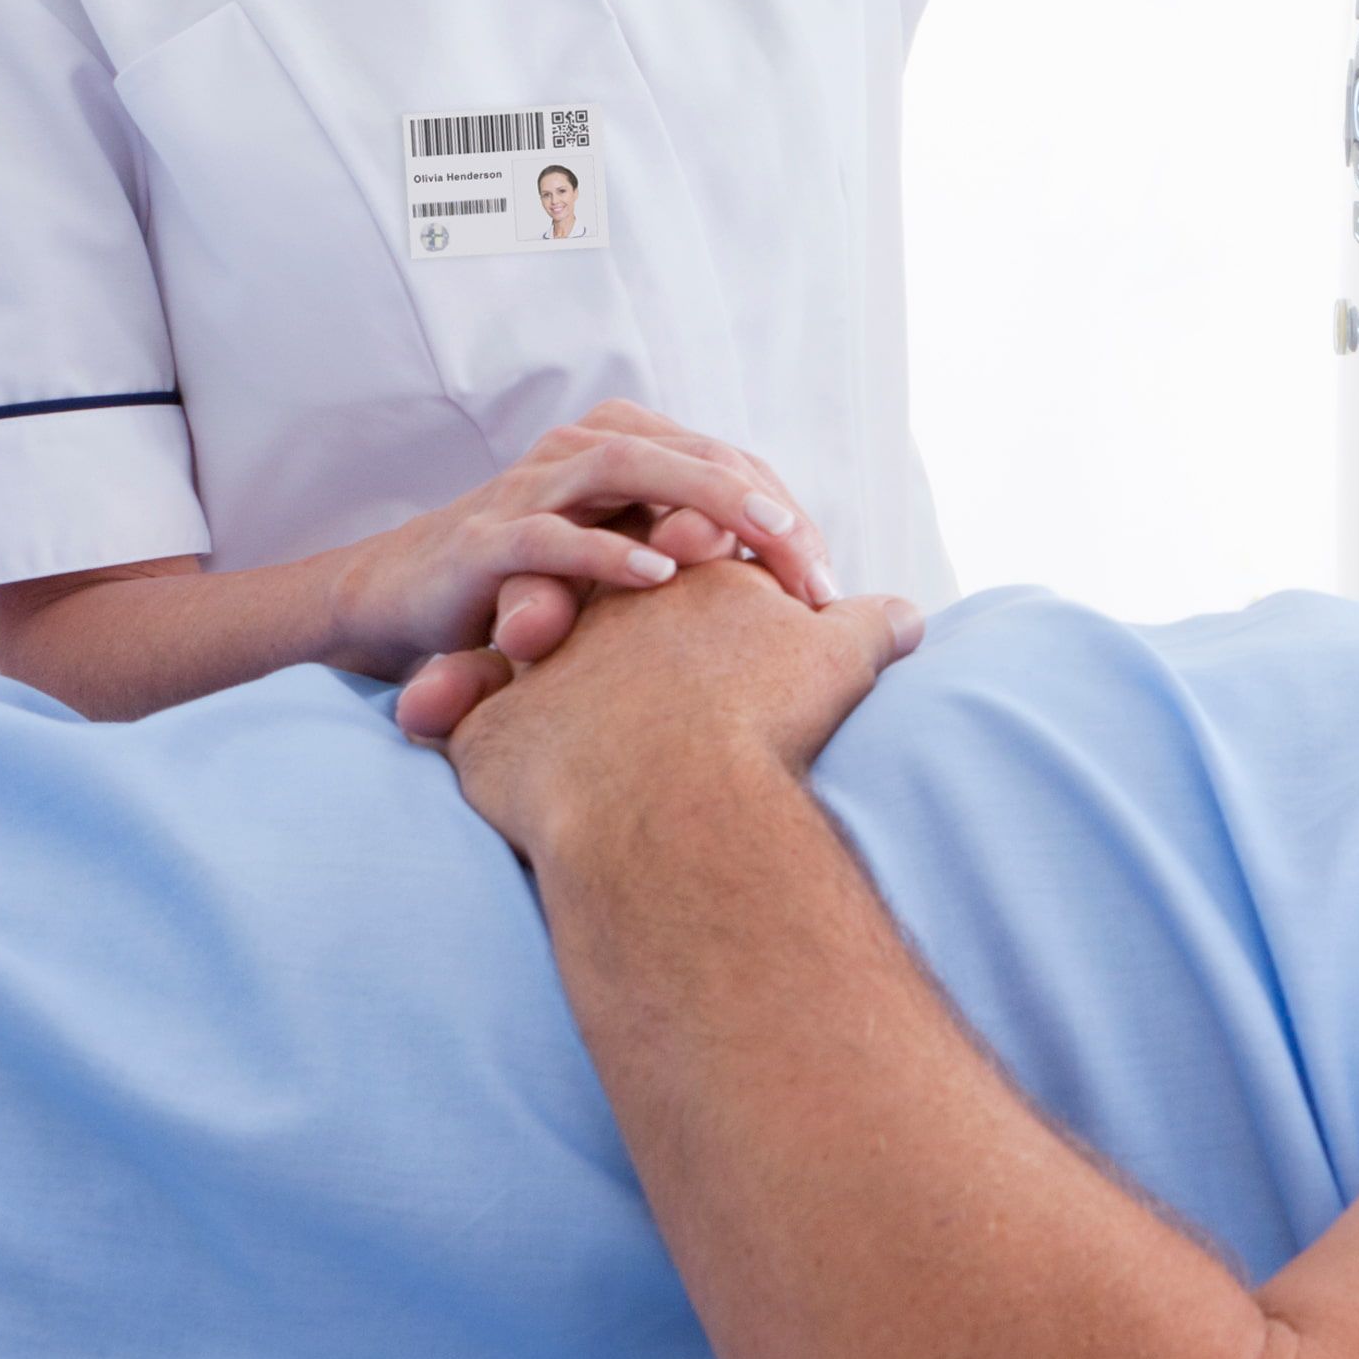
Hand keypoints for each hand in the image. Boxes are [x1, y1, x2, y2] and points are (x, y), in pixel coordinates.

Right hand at [338, 401, 832, 722]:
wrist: (407, 600)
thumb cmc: (537, 584)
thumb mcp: (625, 561)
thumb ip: (696, 555)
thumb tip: (809, 594)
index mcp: (627, 445)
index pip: (728, 462)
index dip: (786, 514)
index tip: (831, 584)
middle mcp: (581, 451)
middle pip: (695, 456)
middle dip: (764, 510)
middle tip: (817, 573)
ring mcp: (531, 486)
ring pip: (630, 468)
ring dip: (704, 502)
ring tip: (762, 544)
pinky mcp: (484, 538)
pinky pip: (551, 533)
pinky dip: (606, 549)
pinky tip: (658, 574)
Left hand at [432, 559, 919, 874]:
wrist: (677, 805)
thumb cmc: (761, 728)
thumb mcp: (838, 663)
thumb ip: (871, 629)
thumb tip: (910, 616)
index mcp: (678, 578)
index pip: (666, 554)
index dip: (675, 565)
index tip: (681, 578)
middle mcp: (602, 609)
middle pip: (583, 587)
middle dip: (581, 596)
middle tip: (589, 620)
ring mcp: (540, 667)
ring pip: (511, 645)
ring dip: (503, 651)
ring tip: (505, 659)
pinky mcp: (488, 734)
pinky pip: (460, 719)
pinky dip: (452, 716)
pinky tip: (448, 724)